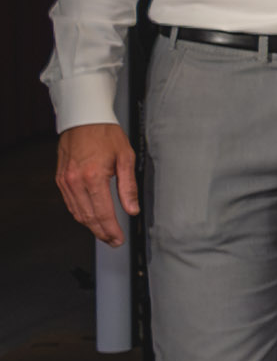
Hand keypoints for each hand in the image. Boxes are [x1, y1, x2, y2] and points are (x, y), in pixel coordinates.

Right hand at [54, 123, 137, 245]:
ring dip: (90, 226)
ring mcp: (65, 181)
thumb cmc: (106, 134)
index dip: (112, 229)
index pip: (103, 213)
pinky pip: (70, 203)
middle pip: (88, 217)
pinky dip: (80, 214)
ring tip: (104, 233)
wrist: (84, 119)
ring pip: (77, 213)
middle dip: (102, 232)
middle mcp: (76, 182)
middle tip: (113, 240)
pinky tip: (90, 218)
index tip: (119, 239)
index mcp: (94, 177)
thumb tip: (132, 209)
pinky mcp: (60, 179)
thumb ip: (128, 186)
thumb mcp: (126, 157)